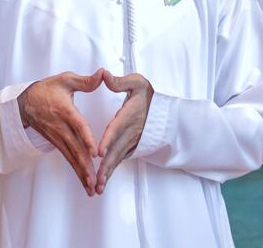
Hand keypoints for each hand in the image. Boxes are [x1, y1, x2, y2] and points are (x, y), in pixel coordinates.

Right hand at [18, 69, 102, 195]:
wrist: (25, 102)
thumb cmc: (47, 90)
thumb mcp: (65, 80)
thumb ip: (85, 81)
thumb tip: (103, 74)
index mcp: (65, 111)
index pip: (78, 126)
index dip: (86, 138)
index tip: (94, 151)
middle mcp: (61, 127)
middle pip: (75, 148)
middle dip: (85, 165)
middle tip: (95, 180)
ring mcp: (58, 137)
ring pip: (71, 157)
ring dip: (81, 172)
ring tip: (92, 188)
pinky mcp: (56, 143)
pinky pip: (68, 158)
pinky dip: (76, 170)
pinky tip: (85, 183)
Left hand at [95, 70, 153, 194]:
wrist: (166, 110)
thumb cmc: (149, 95)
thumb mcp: (137, 82)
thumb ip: (120, 81)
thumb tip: (103, 74)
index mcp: (128, 116)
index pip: (116, 129)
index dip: (108, 140)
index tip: (99, 152)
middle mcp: (130, 132)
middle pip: (116, 151)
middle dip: (106, 167)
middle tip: (96, 181)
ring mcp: (132, 141)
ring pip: (118, 158)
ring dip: (108, 173)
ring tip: (99, 187)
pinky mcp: (131, 146)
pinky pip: (120, 159)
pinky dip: (112, 170)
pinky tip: (103, 180)